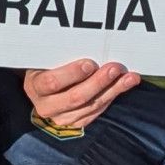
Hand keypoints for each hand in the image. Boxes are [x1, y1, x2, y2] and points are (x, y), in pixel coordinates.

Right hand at [21, 58, 138, 132]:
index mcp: (35, 87)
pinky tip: (125, 84)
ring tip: (129, 77)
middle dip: (98, 82)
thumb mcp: (46, 59)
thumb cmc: (47, 66)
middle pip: (75, 97)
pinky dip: (113, 96)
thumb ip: (61, 54)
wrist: (43, 88)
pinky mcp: (77, 123)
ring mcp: (62, 118)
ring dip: (113, 90)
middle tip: (115, 68)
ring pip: (91, 106)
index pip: (52, 82)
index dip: (71, 74)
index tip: (89, 63)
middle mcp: (46, 106)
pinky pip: (97, 111)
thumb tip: (88, 42)